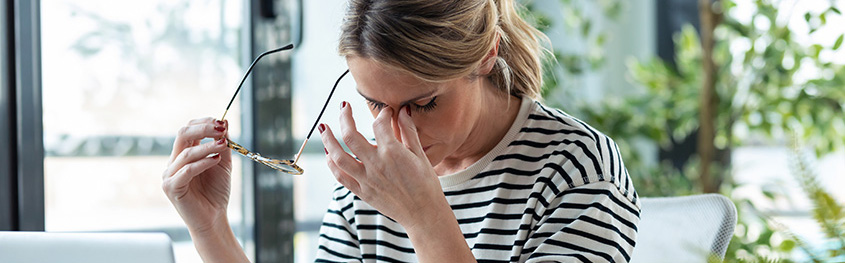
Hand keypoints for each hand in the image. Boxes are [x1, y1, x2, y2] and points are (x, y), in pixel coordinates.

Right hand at [162, 117, 232, 233]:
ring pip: (186, 152)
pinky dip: (203, 162)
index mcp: (183, 154)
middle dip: (203, 128)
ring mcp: (170, 175)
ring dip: (207, 146)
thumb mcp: (222, 163)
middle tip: (221, 128)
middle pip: (183, 134)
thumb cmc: (216, 192)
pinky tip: (216, 160)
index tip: (222, 122)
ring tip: (224, 145)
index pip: (188, 129)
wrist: (214, 218)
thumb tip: (225, 121)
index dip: (204, 122)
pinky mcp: (171, 187)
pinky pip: (187, 170)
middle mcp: (174, 162)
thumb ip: (222, 144)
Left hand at [319, 102, 448, 227]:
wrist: (423, 214)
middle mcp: (375, 164)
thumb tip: (404, 110)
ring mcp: (366, 179)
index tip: (386, 112)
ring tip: (324, 127)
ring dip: (328, 140)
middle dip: (344, 117)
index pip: (379, 124)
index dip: (382, 113)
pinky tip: (329, 154)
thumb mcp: (420, 155)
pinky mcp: (363, 192)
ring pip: (338, 156)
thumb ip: (409, 131)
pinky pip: (341, 177)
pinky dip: (332, 164)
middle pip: (350, 135)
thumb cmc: (426, 184)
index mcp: (392, 152)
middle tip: (343, 106)